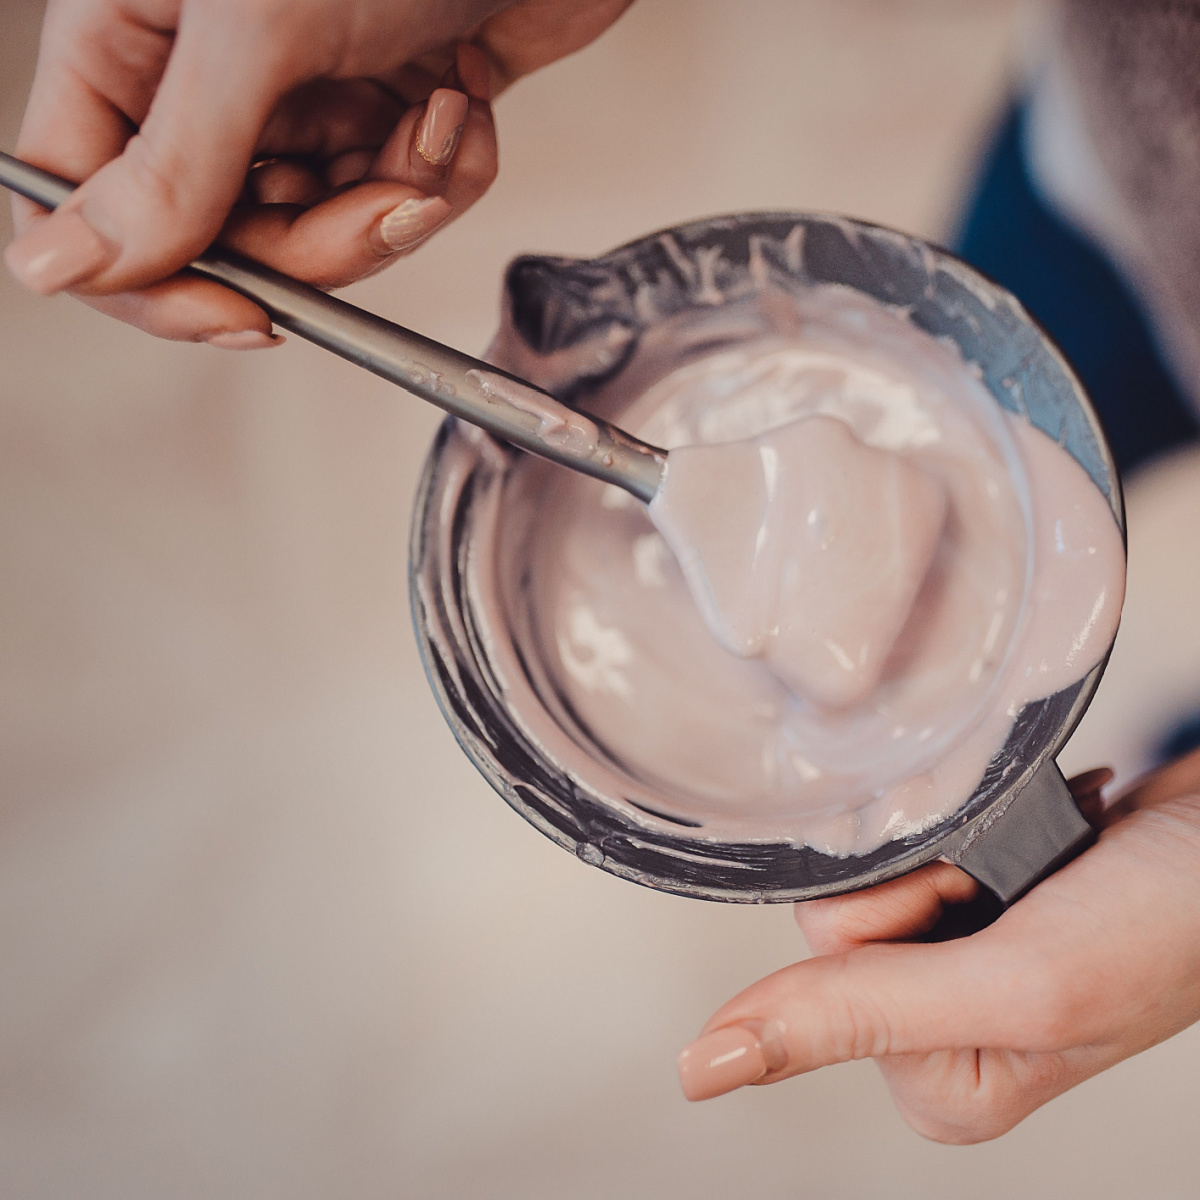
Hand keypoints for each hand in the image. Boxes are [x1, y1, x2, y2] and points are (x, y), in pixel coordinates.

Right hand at [4, 0, 632, 346]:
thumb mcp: (255, 35)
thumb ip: (169, 165)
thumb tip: (61, 267)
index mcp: (131, 42)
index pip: (88, 208)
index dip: (155, 283)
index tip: (240, 314)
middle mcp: (208, 83)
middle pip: (227, 242)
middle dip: (326, 241)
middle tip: (385, 202)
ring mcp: (299, 103)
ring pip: (323, 235)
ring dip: (400, 198)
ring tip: (438, 122)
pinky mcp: (383, 116)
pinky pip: (400, 199)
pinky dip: (448, 167)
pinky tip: (463, 98)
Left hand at [677, 750, 1199, 1142]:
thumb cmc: (1169, 926)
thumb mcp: (1013, 983)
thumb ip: (856, 1016)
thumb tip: (706, 1068)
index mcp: (939, 1081)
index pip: (826, 969)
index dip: (896, 912)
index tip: (974, 908)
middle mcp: (937, 1029)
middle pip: (847, 913)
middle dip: (929, 872)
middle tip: (1011, 878)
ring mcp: (959, 961)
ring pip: (880, 866)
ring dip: (957, 840)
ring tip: (1032, 855)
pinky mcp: (979, 901)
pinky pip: (920, 839)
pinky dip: (975, 821)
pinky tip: (1032, 836)